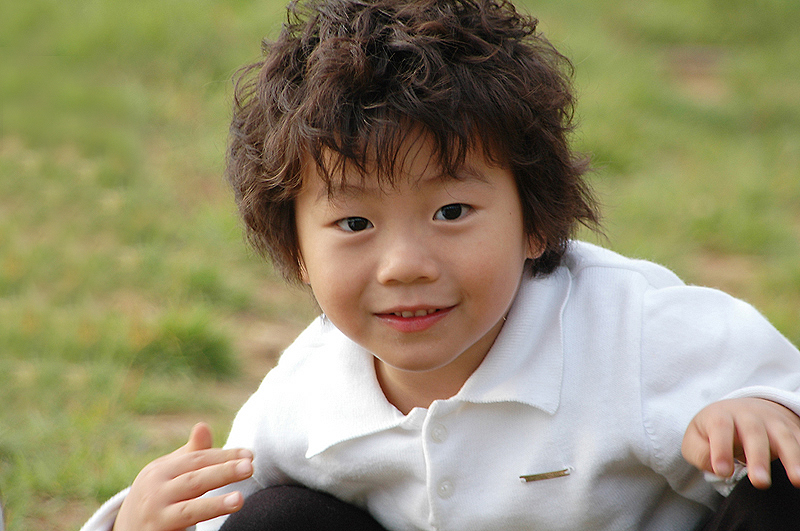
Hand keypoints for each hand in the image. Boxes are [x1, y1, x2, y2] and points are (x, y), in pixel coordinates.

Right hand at [113, 422, 253, 530]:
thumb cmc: (158, 495)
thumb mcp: (170, 473)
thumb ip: (192, 454)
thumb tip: (203, 425)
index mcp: (160, 470)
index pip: (197, 459)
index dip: (224, 456)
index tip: (250, 455)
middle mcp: (155, 490)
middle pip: (195, 480)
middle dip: (223, 472)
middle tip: (249, 467)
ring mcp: (156, 515)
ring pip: (190, 509)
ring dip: (215, 504)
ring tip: (239, 499)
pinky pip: (184, 528)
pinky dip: (202, 525)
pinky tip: (218, 527)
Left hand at [682, 398, 799, 488]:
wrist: (740, 409)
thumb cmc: (712, 430)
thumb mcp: (695, 438)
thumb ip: (699, 453)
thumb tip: (716, 468)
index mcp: (720, 415)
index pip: (720, 428)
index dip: (721, 449)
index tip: (723, 471)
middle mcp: (748, 415)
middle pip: (754, 433)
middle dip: (758, 458)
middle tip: (760, 482)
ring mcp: (772, 422)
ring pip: (784, 436)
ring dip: (792, 457)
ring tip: (797, 480)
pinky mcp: (790, 430)